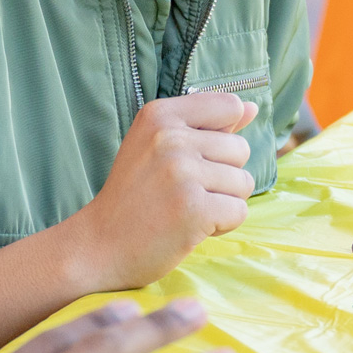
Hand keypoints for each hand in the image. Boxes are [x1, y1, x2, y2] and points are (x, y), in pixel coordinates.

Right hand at [59, 94, 259, 293]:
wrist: (98, 246)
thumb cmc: (134, 196)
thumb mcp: (158, 147)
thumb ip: (207, 126)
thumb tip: (253, 108)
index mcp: (159, 115)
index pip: (230, 105)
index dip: (222, 137)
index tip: (192, 157)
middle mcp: (169, 138)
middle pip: (240, 148)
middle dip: (222, 175)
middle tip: (182, 191)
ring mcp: (181, 173)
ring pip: (243, 182)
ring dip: (222, 201)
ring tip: (185, 208)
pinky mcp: (194, 208)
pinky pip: (239, 211)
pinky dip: (221, 225)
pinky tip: (190, 227)